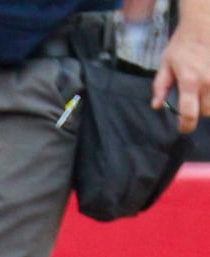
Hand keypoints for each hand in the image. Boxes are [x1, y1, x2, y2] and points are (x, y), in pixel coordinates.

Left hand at [152, 9, 209, 131]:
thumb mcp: (166, 64)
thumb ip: (161, 86)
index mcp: (189, 82)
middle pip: (206, 111)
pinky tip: (208, 90)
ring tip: (203, 97)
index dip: (186, 126)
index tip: (184, 128)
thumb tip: (157, 106)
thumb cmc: (183, 43)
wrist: (203, 22)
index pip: (189, 114)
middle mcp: (207, 81)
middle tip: (193, 106)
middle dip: (199, 112)